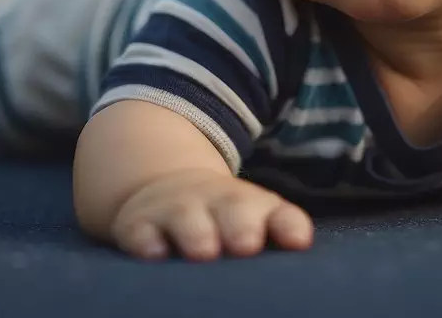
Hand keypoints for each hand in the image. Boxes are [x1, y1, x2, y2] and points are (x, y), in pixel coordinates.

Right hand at [111, 169, 313, 260]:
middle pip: (234, 209)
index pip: (279, 215)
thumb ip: (280, 236)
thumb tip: (300, 250)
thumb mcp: (255, 223)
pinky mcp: (141, 223)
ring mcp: (178, 210)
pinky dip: (147, 241)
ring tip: (204, 252)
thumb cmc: (226, 221)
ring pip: (187, 217)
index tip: (297, 241)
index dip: (288, 225)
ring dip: (196, 232)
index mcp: (254, 209)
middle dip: (241, 225)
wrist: (169, 188)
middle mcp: (218, 205)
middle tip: (246, 244)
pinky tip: (154, 253)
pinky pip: (141, 231)